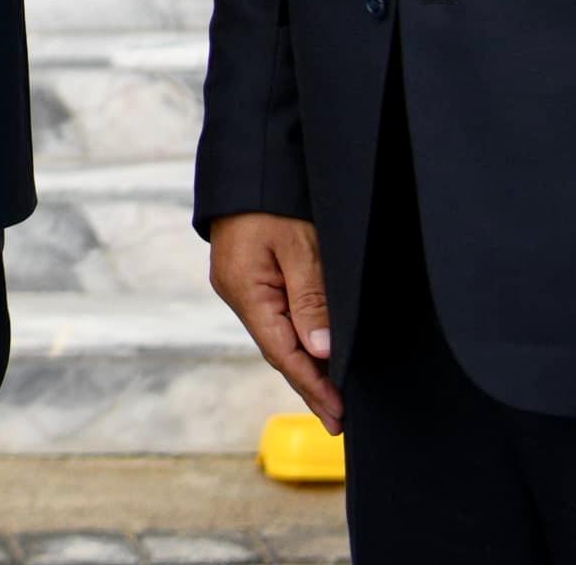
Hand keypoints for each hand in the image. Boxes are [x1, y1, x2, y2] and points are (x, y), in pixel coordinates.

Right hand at [208, 212, 343, 430]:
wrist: (249, 158)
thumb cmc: (274, 194)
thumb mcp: (300, 245)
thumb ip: (310, 298)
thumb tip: (320, 350)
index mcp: (245, 289)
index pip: (283, 352)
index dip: (312, 386)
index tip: (337, 414)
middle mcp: (237, 292)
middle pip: (278, 349)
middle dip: (309, 383)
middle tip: (338, 418)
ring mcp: (240, 283)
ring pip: (277, 334)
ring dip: (304, 363)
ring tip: (332, 394)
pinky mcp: (247, 273)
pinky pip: (274, 316)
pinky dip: (296, 337)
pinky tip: (313, 350)